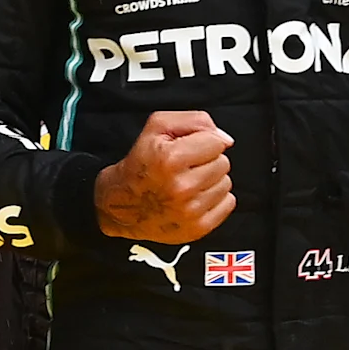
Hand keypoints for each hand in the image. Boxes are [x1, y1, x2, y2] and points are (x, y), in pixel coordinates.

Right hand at [95, 111, 234, 239]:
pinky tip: (195, 198)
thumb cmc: (140, 165)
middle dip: (207, 162)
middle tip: (186, 167)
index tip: (189, 149)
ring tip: (188, 183)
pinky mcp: (197, 228)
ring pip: (226, 184)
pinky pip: (227, 204)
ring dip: (211, 181)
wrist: (121, 204)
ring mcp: (190, 211)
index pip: (217, 143)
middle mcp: (181, 187)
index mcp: (170, 159)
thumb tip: (224, 138)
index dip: (204, 142)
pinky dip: (215, 200)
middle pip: (223, 163)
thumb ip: (195, 121)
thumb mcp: (157, 127)